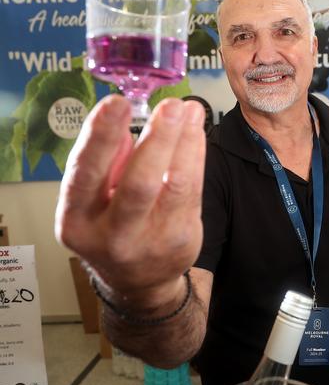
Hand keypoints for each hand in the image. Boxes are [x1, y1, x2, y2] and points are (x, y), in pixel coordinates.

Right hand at [55, 95, 205, 305]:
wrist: (139, 281)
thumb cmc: (112, 227)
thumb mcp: (91, 202)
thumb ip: (103, 164)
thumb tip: (122, 118)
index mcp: (77, 221)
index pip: (85, 174)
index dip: (101, 137)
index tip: (117, 104)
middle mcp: (113, 235)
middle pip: (139, 183)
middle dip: (158, 139)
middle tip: (171, 106)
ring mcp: (153, 240)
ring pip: (175, 185)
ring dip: (185, 142)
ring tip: (190, 111)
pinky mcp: (184, 239)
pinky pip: (193, 191)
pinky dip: (196, 157)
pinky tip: (196, 134)